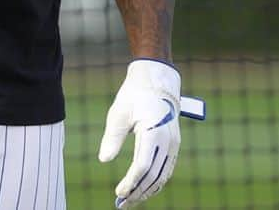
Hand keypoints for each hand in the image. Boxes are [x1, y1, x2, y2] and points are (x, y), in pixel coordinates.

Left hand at [98, 59, 181, 206]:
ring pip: (163, 175)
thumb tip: (104, 160)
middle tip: (122, 204)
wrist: (156, 80)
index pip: (143, 166)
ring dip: (148, 190)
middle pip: (154, 176)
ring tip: (132, 200)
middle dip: (138, 192)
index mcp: (154, 132)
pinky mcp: (174, 143)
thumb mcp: (119, 112)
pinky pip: (167, 168)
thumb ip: (112, 137)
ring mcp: (174, 143)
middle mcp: (168, 140)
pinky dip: (156, 181)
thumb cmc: (134, 95)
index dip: (131, 182)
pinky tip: (144, 188)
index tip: (118, 193)